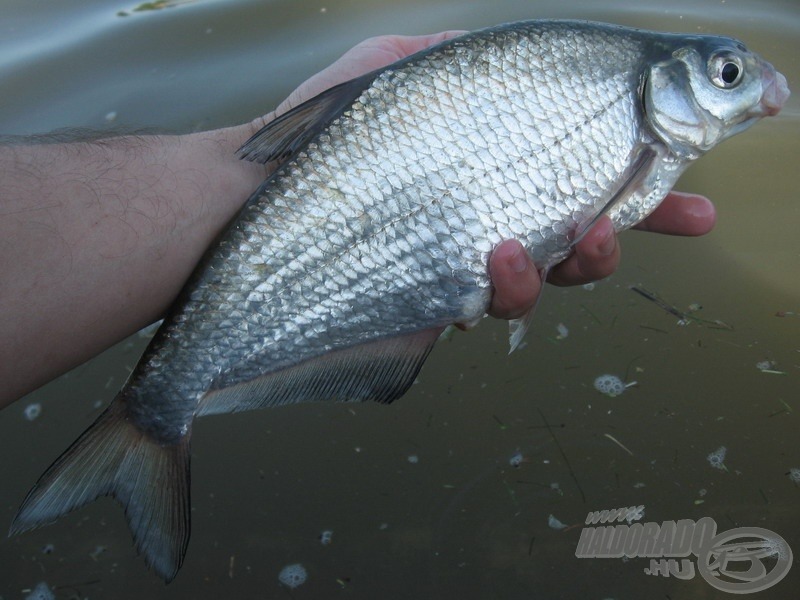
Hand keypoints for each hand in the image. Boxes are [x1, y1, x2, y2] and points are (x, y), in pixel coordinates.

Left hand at [255, 34, 717, 320]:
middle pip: (582, 237)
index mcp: (486, 170)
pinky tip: (498, 256)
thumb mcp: (390, 70)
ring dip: (579, 261)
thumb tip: (495, 46)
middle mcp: (482, 219)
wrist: (247, 206)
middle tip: (681, 216)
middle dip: (634, 230)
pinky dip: (511, 285)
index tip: (696, 187)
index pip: (578, 174)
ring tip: (556, 238)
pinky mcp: (434, 305)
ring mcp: (461, 268)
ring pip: (550, 280)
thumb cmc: (314, 140)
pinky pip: (493, 306)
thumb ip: (451, 56)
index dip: (642, 183)